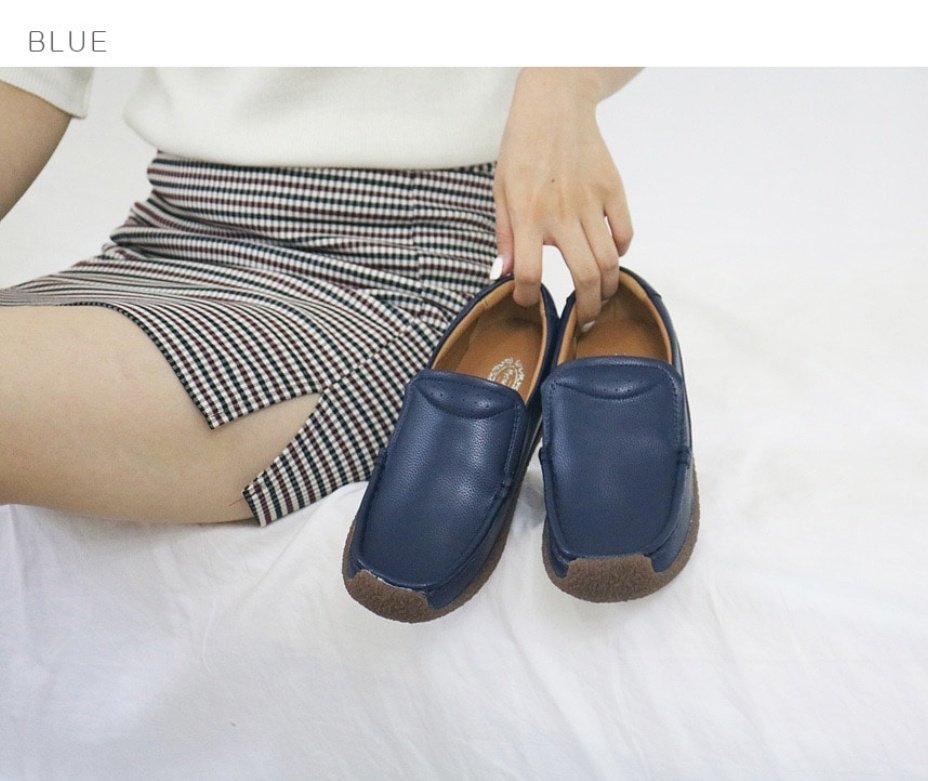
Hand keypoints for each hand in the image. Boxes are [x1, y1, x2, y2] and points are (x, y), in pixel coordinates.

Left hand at [492, 68, 633, 325]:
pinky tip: (611, 256)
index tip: (528, 302)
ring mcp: (592, 201)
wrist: (555, 103)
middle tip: (583, 321)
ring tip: (601, 297)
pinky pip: (625, 232)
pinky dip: (621, 252)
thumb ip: (505, 235)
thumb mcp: (501, 190)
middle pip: (585, 276)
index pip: (530, 273)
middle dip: (587, 309)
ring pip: (610, 260)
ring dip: (609, 288)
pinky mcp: (613, 189)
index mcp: (527, 214)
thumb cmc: (522, 148)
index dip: (527, 297)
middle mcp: (562, 213)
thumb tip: (503, 275)